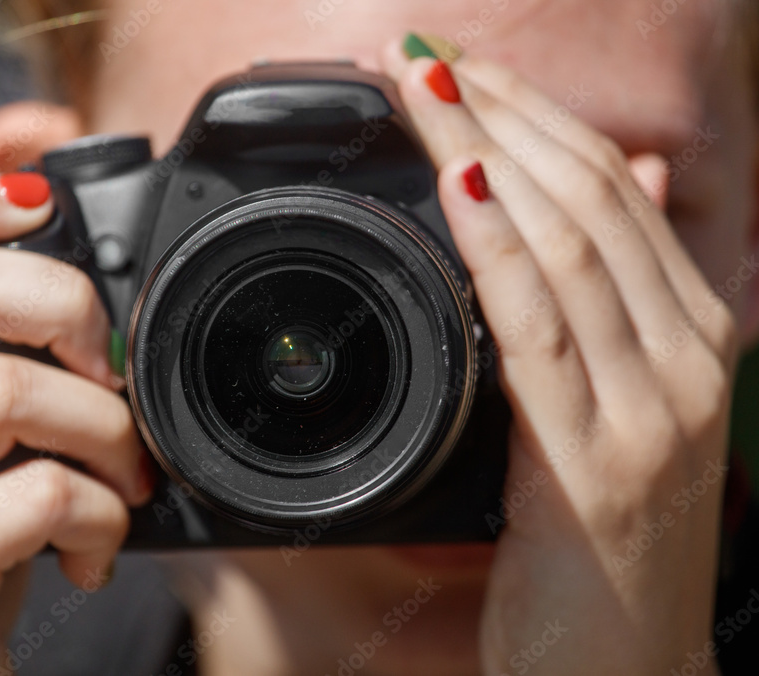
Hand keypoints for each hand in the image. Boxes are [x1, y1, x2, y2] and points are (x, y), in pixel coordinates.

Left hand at [383, 43, 735, 674]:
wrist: (624, 673)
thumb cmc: (603, 542)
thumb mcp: (619, 410)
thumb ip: (612, 310)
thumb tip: (610, 211)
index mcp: (695, 336)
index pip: (613, 189)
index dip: (536, 115)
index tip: (461, 68)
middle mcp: (691, 358)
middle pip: (592, 195)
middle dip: (502, 111)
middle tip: (423, 55)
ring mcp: (656, 408)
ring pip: (570, 242)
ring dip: (487, 152)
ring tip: (422, 87)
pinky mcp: (598, 463)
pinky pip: (540, 328)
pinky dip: (496, 248)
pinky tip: (455, 185)